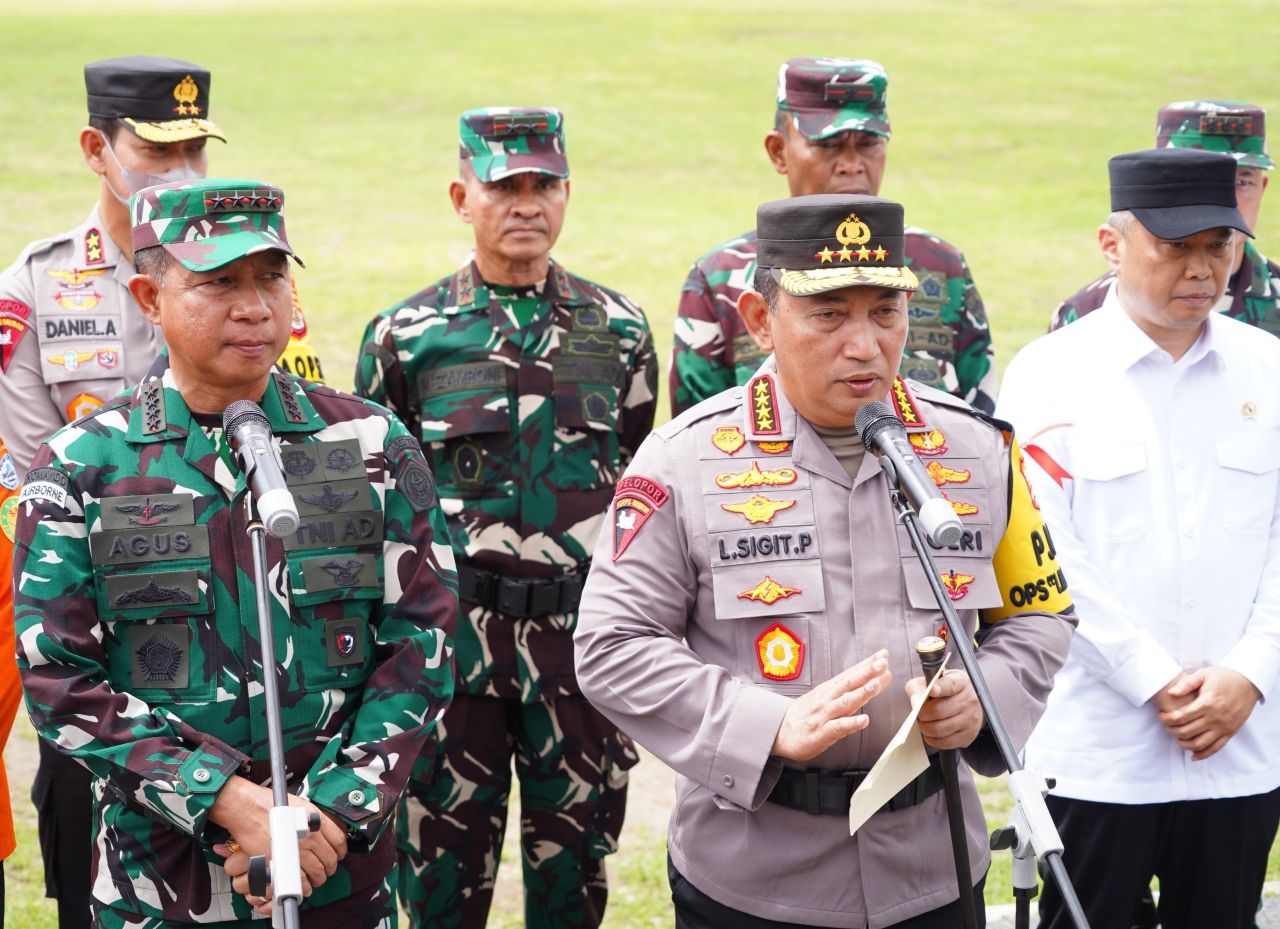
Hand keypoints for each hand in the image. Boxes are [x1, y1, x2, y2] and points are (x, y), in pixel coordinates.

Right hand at [210, 777, 348, 905]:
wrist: (246, 809)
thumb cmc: (269, 804)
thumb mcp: (300, 805)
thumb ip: (314, 820)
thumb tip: (323, 831)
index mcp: (316, 821)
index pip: (339, 840)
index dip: (341, 850)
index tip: (339, 855)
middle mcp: (310, 835)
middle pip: (330, 858)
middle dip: (331, 867)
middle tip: (328, 870)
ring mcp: (296, 850)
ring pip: (317, 871)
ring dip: (319, 878)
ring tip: (317, 880)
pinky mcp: (281, 861)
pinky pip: (299, 880)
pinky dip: (304, 886)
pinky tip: (304, 886)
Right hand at [771, 650, 890, 761]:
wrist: (779, 731)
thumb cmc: (807, 713)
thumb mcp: (828, 696)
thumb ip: (854, 689)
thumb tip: (879, 678)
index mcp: (830, 689)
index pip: (851, 673)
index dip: (867, 663)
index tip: (883, 654)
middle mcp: (827, 699)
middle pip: (849, 683)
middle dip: (866, 672)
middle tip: (882, 663)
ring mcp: (824, 715)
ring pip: (845, 702)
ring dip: (860, 693)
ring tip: (875, 685)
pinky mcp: (821, 733)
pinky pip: (838, 727)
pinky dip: (851, 723)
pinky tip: (864, 720)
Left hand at [907, 670, 982, 749]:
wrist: (966, 701)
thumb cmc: (943, 689)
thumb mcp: (930, 680)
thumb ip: (918, 687)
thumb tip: (915, 702)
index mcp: (960, 681)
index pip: (951, 684)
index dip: (940, 688)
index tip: (932, 690)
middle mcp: (969, 699)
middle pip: (940, 710)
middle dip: (923, 714)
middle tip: (919, 714)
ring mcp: (971, 718)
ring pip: (941, 728)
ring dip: (926, 728)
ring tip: (924, 723)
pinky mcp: (970, 735)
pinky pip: (947, 742)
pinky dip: (933, 740)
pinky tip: (931, 734)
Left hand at [1158, 666, 1260, 760]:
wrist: (1248, 682)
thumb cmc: (1223, 677)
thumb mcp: (1203, 675)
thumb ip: (1186, 684)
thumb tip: (1171, 693)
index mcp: (1206, 703)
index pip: (1180, 717)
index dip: (1167, 719)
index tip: (1161, 716)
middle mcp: (1215, 718)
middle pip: (1187, 731)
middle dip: (1172, 730)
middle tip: (1166, 726)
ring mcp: (1224, 727)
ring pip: (1200, 744)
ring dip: (1185, 744)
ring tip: (1177, 738)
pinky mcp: (1231, 732)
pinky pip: (1216, 748)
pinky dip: (1203, 754)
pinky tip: (1193, 755)